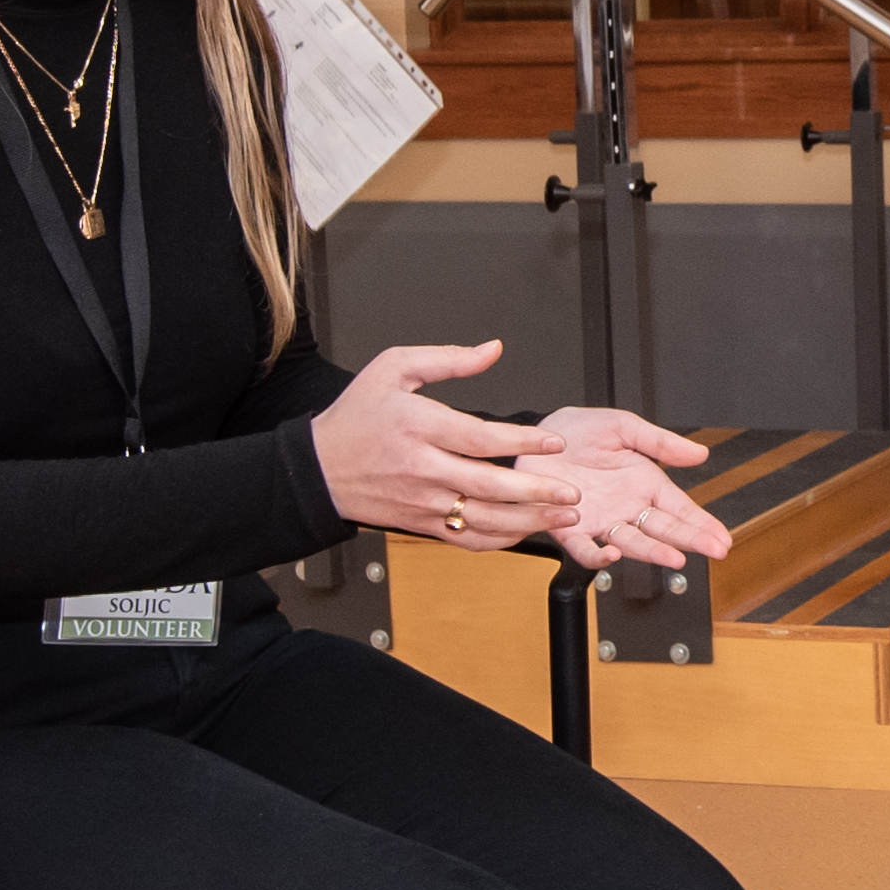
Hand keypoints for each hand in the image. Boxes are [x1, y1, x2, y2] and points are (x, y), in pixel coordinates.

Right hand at [309, 342, 575, 546]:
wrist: (318, 469)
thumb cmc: (356, 417)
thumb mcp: (393, 369)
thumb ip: (447, 358)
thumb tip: (491, 349)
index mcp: (418, 426)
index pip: (479, 438)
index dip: (522, 441)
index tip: (554, 442)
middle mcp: (422, 469)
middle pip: (488, 485)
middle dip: (536, 492)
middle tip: (570, 493)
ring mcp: (422, 501)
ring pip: (483, 519)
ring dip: (529, 521)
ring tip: (564, 518)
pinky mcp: (421, 524)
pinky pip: (467, 539)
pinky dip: (500, 540)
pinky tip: (526, 530)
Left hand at [535, 407, 730, 571]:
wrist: (533, 439)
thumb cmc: (575, 431)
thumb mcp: (623, 427)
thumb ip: (660, 442)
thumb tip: (699, 453)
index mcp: (643, 483)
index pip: (681, 508)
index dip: (702, 524)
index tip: (722, 538)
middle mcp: (626, 507)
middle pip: (665, 529)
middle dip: (692, 541)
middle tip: (714, 550)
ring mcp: (601, 521)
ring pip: (633, 542)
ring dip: (654, 552)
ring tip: (675, 557)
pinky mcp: (570, 529)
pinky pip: (585, 548)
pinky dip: (597, 556)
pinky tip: (613, 554)